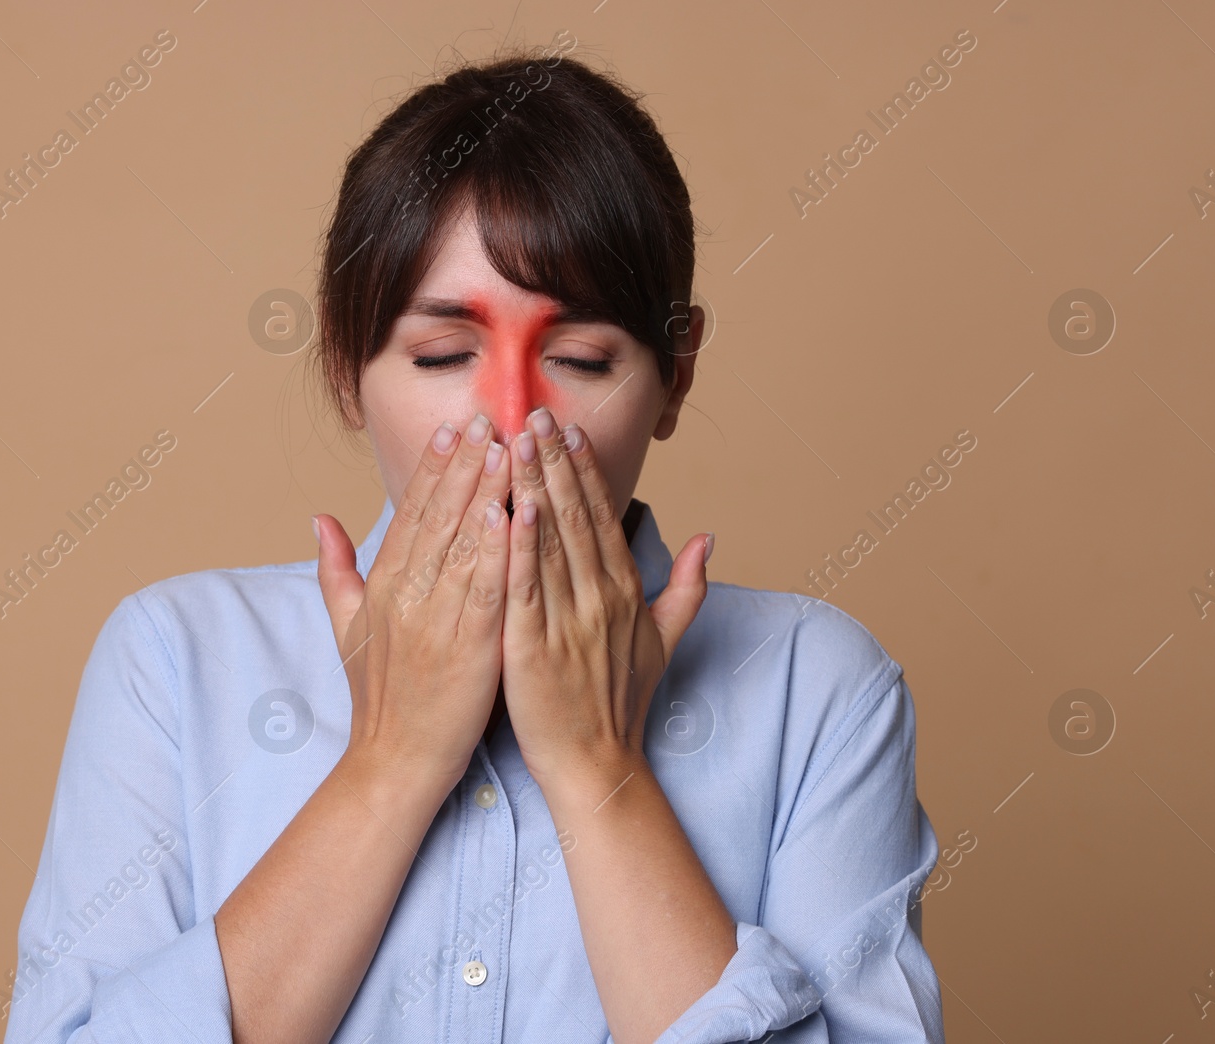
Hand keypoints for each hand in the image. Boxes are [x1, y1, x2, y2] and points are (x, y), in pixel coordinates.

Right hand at [314, 413, 512, 791]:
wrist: (395, 761)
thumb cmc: (379, 697)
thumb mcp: (347, 628)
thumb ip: (335, 569)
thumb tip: (319, 519)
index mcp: (383, 585)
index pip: (411, 513)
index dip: (433, 468)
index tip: (453, 428)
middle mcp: (406, 594)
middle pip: (439, 516)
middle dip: (464, 464)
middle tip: (487, 418)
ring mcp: (437, 619)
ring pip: (464, 543)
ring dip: (486, 492)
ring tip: (506, 448)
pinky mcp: (469, 647)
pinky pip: (485, 590)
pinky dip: (497, 551)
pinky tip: (511, 515)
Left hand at [501, 406, 712, 792]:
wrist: (597, 763)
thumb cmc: (620, 702)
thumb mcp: (663, 641)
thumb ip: (686, 588)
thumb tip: (706, 539)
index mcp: (623, 591)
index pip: (601, 518)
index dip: (582, 471)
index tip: (566, 429)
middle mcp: (599, 598)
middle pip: (574, 516)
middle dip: (552, 461)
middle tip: (533, 413)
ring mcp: (567, 621)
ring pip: (548, 541)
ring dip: (531, 487)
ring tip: (514, 441)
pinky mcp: (532, 646)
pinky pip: (523, 588)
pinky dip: (517, 547)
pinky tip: (507, 509)